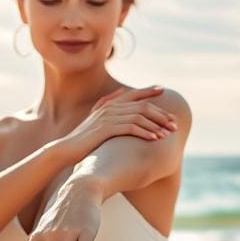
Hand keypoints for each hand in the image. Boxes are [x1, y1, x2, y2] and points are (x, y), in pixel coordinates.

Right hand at [51, 85, 176, 165]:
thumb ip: (107, 110)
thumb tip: (121, 100)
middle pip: (142, 106)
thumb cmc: (83, 140)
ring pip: (139, 116)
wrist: (66, 150)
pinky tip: (154, 139)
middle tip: (174, 124)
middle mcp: (109, 108)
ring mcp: (107, 118)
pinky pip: (131, 127)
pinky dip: (145, 132)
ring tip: (168, 134)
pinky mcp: (106, 129)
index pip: (133, 94)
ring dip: (156, 125)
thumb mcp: (95, 122)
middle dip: (161, 114)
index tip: (162, 90)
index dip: (148, 91)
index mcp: (107, 105)